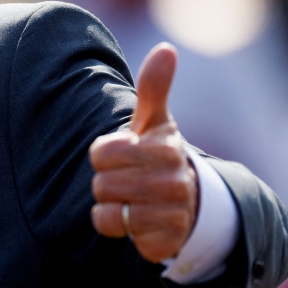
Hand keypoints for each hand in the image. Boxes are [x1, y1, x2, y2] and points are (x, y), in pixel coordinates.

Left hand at [90, 43, 198, 263]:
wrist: (187, 205)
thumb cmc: (158, 155)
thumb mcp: (155, 121)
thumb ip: (154, 86)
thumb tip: (166, 49)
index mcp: (165, 147)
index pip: (100, 152)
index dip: (105, 155)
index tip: (127, 155)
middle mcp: (172, 180)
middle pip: (101, 181)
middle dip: (107, 181)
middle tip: (130, 179)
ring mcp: (171, 212)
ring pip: (106, 205)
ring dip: (111, 202)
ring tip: (133, 198)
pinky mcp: (163, 239)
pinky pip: (113, 227)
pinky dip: (115, 224)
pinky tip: (135, 218)